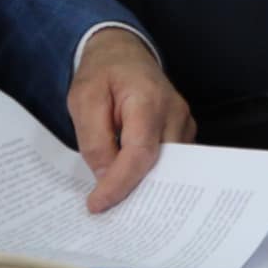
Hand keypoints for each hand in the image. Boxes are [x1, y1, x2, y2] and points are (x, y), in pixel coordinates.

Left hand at [68, 29, 192, 212]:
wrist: (123, 52)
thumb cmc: (102, 74)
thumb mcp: (83, 99)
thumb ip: (94, 138)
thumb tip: (105, 176)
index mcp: (148, 99)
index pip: (140, 152)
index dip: (119, 183)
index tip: (97, 204)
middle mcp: (174, 111)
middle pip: (161, 164)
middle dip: (135, 192)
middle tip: (110, 215)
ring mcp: (183, 121)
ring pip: (170, 167)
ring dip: (145, 186)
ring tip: (119, 206)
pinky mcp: (183, 130)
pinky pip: (172, 162)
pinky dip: (152, 175)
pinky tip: (134, 188)